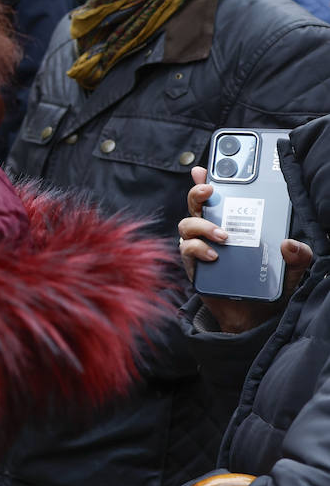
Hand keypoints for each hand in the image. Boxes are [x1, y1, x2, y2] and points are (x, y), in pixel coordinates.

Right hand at [178, 166, 311, 332]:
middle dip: (198, 193)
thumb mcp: (293, 268)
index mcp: (234, 224)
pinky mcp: (194, 267)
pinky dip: (198, 249)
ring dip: (203, 226)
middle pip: (196, 205)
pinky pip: (186, 251)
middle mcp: (213, 231)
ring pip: (186, 225)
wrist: (254, 317)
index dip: (207, 180)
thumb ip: (299, 255)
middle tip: (211, 191)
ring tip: (224, 236)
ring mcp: (200, 248)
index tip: (204, 168)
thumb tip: (290, 244)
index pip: (219, 198)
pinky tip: (214, 255)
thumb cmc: (271, 286)